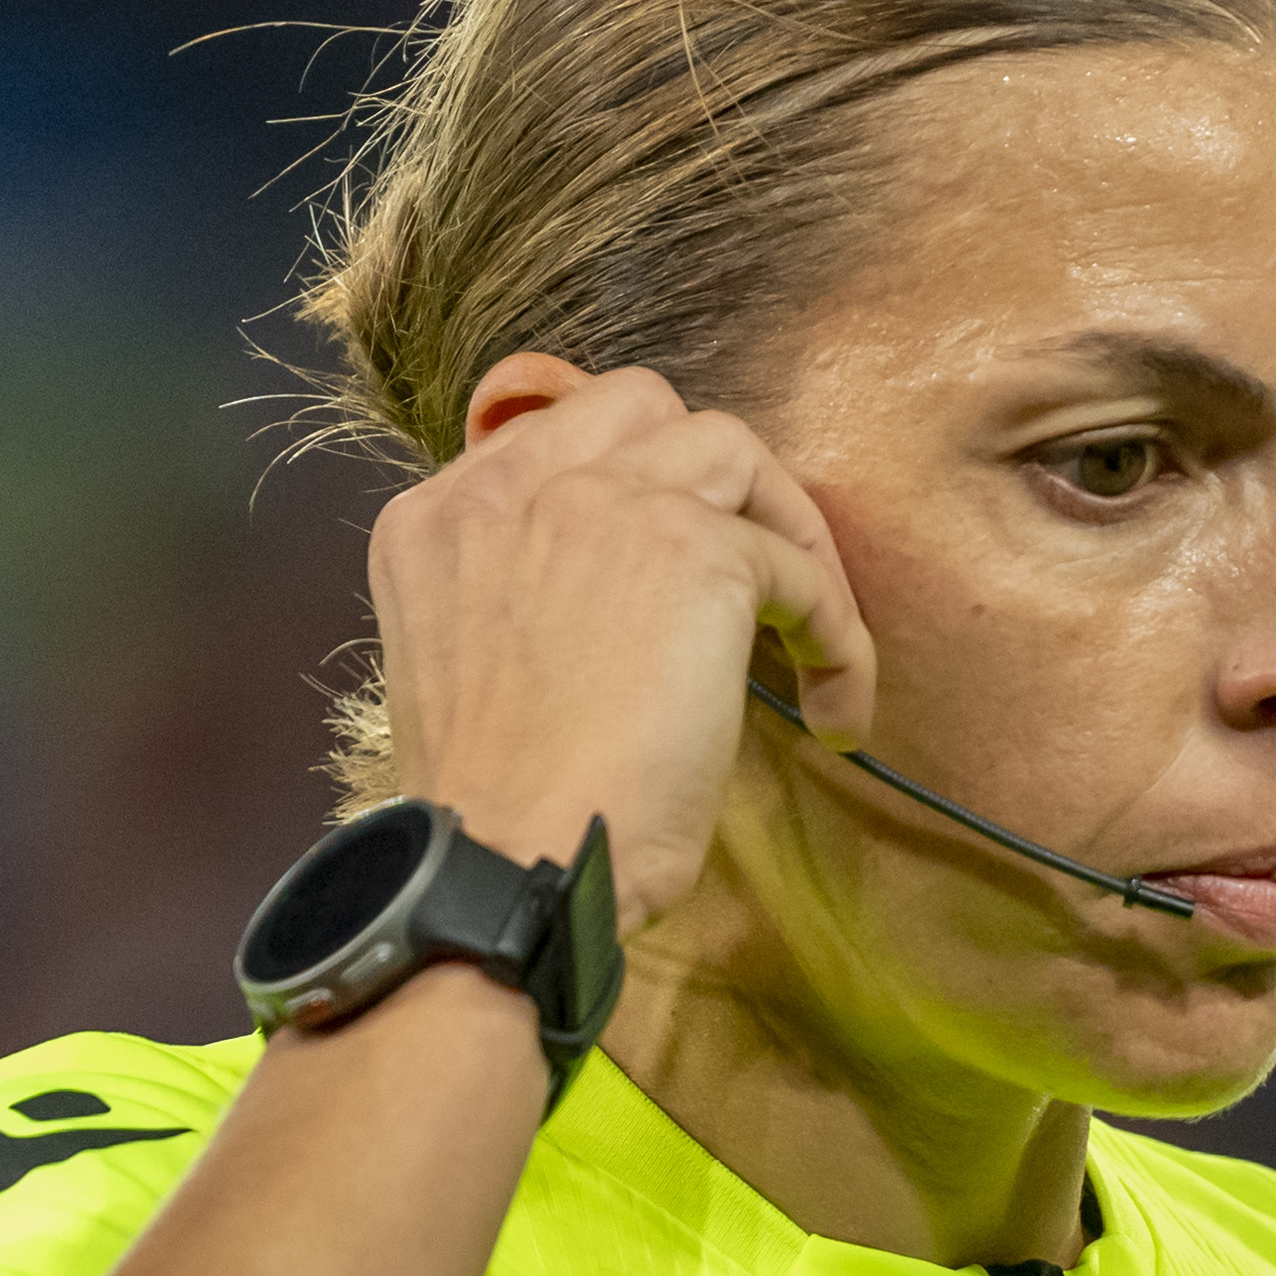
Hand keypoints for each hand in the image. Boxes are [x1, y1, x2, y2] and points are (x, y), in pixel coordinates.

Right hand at [363, 356, 874, 929]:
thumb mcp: (471, 670)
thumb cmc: (501, 816)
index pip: (548, 429)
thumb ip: (520, 594)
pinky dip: (836, 633)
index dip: (625, 475)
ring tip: (812, 637)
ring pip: (731, 451)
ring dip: (786, 537)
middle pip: (641, 408)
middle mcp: (508, 485)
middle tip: (753, 579)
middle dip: (710, 481)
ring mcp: (600, 503)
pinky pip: (795, 565)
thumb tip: (624, 594)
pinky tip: (836, 711)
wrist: (510, 868)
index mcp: (439, 518)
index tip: (673, 542)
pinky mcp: (693, 550)